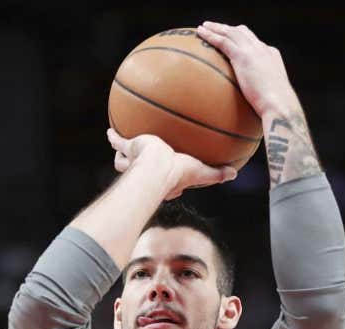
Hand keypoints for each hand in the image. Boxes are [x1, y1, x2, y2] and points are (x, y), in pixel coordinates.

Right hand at [107, 129, 235, 199]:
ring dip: (123, 157)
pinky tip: (110, 132)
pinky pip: (119, 142)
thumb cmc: (178, 173)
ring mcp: (135, 162)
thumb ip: (217, 174)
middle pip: (141, 171)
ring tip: (122, 147)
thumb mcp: (202, 172)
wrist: (158, 167)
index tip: (168, 175)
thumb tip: (234, 174)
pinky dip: (114, 137)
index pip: (164, 180)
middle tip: (139, 162)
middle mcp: (146, 173)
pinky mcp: (129, 149)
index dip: (166, 179)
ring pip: (125, 161)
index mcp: (164, 179)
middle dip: (139, 168)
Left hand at [195, 22, 299, 120]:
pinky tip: (200, 34)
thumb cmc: (276, 109)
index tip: (232, 39)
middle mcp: (263, 49)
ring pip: (232, 32)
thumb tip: (254, 108)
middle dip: (228, 28)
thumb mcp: (270, 97)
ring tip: (203, 27)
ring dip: (216, 28)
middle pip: (243, 32)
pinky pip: (223, 42)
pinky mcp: (243, 57)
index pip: (255, 42)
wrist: (280, 105)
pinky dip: (211, 35)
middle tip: (214, 27)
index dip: (242, 38)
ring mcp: (253, 51)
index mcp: (271, 56)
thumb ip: (260, 95)